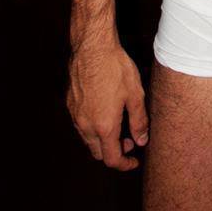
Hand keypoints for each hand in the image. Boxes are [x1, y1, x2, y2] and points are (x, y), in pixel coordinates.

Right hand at [66, 37, 148, 170]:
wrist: (92, 47)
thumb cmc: (115, 68)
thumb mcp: (135, 94)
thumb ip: (139, 121)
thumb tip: (141, 140)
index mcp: (104, 126)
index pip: (112, 159)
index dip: (124, 164)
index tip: (134, 160)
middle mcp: (86, 125)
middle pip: (98, 152)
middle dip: (113, 151)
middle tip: (128, 140)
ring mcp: (75, 114)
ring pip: (88, 138)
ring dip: (102, 139)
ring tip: (118, 123)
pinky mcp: (70, 103)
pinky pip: (80, 123)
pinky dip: (93, 125)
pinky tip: (103, 110)